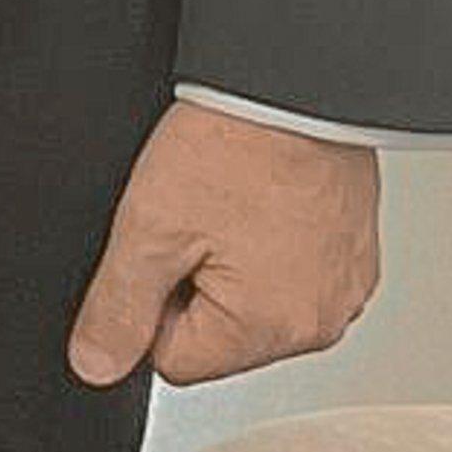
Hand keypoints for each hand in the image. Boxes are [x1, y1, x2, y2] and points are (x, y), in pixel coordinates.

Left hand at [66, 96, 380, 386]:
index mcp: (271, 328)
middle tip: (200, 219)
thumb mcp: (150, 227)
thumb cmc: (236, 143)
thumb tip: (95, 364)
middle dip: (196, 287)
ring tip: (234, 205)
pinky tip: (263, 201)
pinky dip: (272, 247)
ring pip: (255, 307)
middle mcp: (321, 322)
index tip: (166, 249)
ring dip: (234, 268)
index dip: (151, 305)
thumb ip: (117, 307)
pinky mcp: (355, 257)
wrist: (295, 86)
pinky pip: (293, 275)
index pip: (175, 362)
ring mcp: (345, 289)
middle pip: (220, 339)